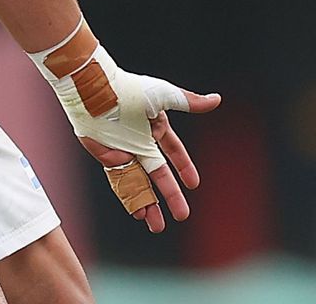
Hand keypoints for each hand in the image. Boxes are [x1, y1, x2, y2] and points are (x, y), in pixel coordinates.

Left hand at [78, 81, 220, 233]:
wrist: (98, 91)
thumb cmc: (132, 89)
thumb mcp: (165, 96)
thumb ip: (190, 102)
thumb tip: (217, 100)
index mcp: (155, 127)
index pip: (172, 151)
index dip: (184, 168)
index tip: (194, 184)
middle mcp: (140, 141)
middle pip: (157, 175)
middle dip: (169, 196)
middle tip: (182, 216)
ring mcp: (123, 149)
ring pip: (138, 183)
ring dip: (147, 204)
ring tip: (156, 226)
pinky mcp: (105, 154)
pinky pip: (118, 180)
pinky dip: (127, 195)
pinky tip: (138, 211)